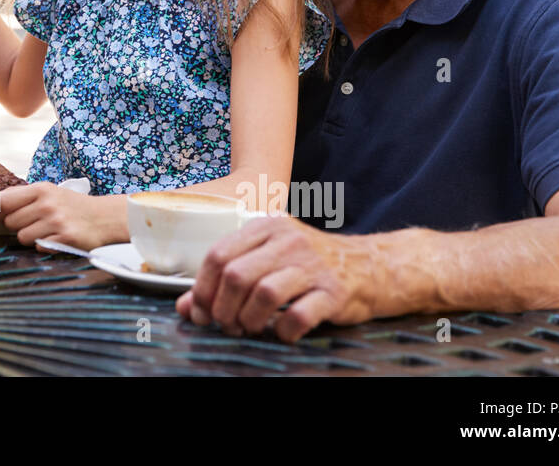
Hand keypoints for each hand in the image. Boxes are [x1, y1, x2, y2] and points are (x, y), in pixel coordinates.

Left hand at [0, 182, 127, 251]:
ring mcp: (56, 222)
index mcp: (41, 189)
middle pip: (10, 222)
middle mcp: (47, 204)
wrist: (104, 217)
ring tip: (45, 231)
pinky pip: (38, 247)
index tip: (2, 213)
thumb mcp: (48, 192)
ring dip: (30, 237)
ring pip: (21, 237)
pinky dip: (44, 245)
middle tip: (33, 222)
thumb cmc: (72, 205)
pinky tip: (54, 238)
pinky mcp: (64, 239)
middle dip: (17, 225)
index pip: (4, 200)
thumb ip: (19, 196)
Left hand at [175, 215, 374, 342]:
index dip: (202, 288)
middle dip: (222, 309)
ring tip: (250, 329)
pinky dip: (282, 331)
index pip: (218, 254)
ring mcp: (312, 265)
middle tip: (227, 326)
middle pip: (236, 275)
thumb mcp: (266, 260)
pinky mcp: (334, 291)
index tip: (201, 312)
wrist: (371, 266)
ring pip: (263, 294)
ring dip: (248, 320)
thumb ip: (226, 279)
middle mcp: (287, 240)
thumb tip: (187, 307)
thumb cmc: (309, 265)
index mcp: (266, 226)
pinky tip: (281, 332)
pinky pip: (297, 315)